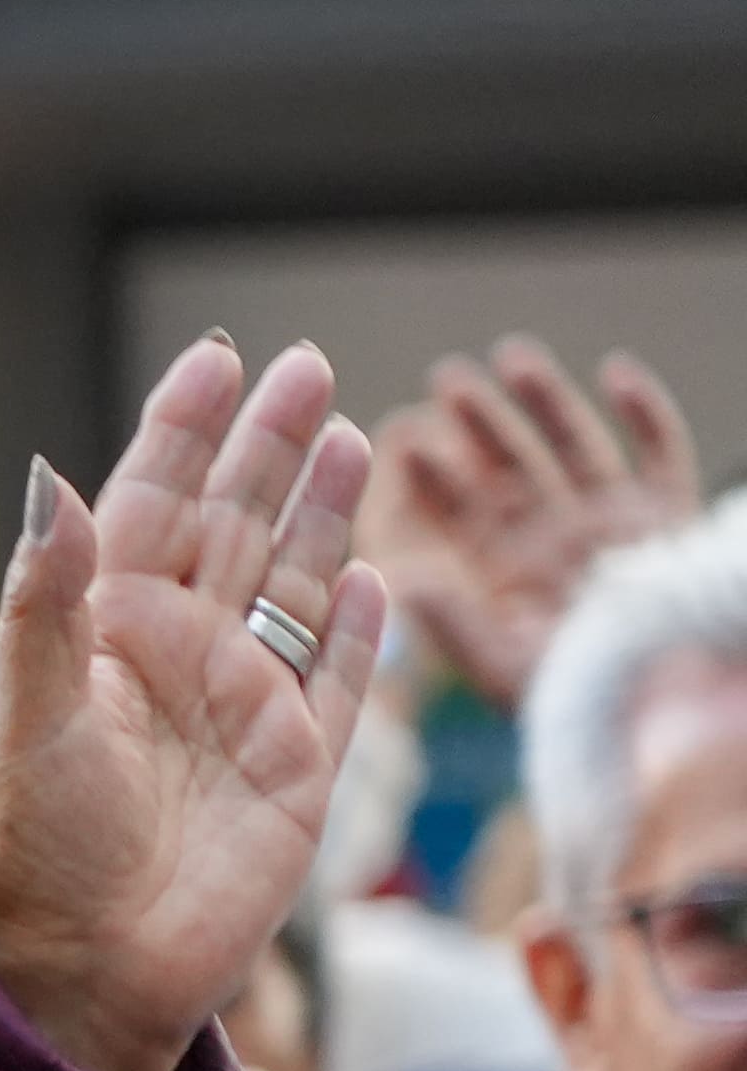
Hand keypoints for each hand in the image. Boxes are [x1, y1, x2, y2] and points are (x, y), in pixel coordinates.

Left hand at [0, 336, 381, 1070]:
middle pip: (230, 528)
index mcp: (97, 638)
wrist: (75, 975)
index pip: (145, 508)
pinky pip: (339, 684)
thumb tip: (56, 484)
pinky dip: (358, 633)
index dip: (179, 433)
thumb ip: (45, 603)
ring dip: (319, 513)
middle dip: (264, 448)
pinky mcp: (299, 771)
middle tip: (303, 363)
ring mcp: (239, 711)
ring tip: (345, 433)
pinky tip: (367, 576)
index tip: (212, 358)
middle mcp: (171, 662)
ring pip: (291, 587)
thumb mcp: (25, 719)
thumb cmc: (29, 855)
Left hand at [365, 339, 698, 705]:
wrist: (661, 714)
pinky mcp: (671, 518)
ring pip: (578, 448)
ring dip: (548, 403)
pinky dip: (643, 413)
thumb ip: (454, 626)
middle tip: (446, 378)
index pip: (462, 515)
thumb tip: (406, 581)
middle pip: (516, 469)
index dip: (433, 477)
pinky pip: (661, 454)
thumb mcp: (502, 670)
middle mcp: (561, 542)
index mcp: (512, 577)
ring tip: (512, 356)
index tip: (398, 437)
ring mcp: (617, 526)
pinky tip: (614, 371)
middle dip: (483, 425)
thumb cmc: (580, 704)